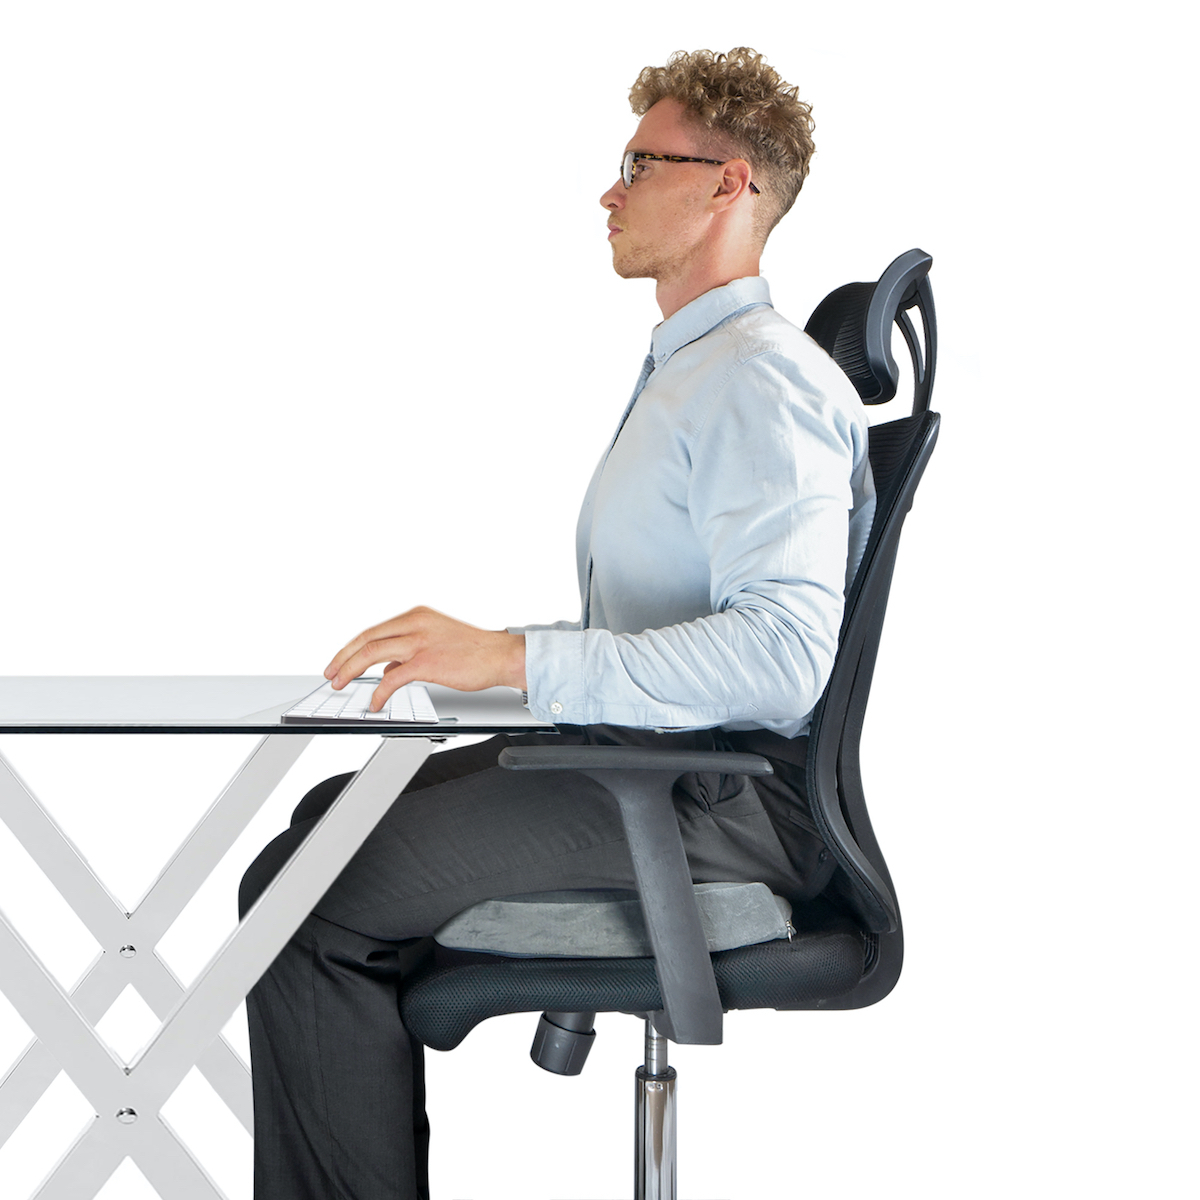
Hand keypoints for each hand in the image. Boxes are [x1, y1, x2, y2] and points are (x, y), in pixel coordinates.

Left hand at [324, 606, 526, 710]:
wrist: (500, 656)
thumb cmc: (474, 651)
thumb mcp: (437, 640)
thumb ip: (410, 651)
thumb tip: (389, 668)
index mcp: (416, 616)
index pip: (373, 630)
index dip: (351, 647)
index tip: (339, 660)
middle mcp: (415, 623)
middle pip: (365, 638)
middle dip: (342, 658)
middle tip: (331, 673)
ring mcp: (420, 641)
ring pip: (371, 653)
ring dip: (350, 670)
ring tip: (340, 684)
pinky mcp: (426, 662)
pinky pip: (391, 678)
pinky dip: (378, 692)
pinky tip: (375, 702)